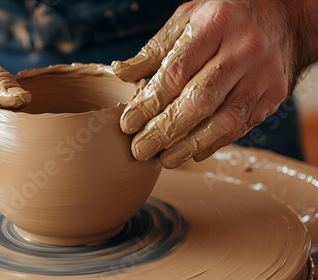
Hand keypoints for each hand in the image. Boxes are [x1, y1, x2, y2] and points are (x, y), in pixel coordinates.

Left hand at [112, 0, 314, 167]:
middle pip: (199, 100)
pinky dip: (215, 143)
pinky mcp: (274, 95)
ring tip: (165, 159)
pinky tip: (194, 152)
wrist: (285, 18)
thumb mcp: (188, 20)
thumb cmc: (226, 18)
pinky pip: (242, 127)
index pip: (175, 73)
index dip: (149, 103)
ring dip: (190, 145)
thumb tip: (120, 73)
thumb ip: (156, 50)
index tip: (128, 123)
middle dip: (165, 130)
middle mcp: (243, 49)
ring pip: (224, 120)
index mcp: (214, 25)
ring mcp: (263, 74)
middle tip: (141, 150)